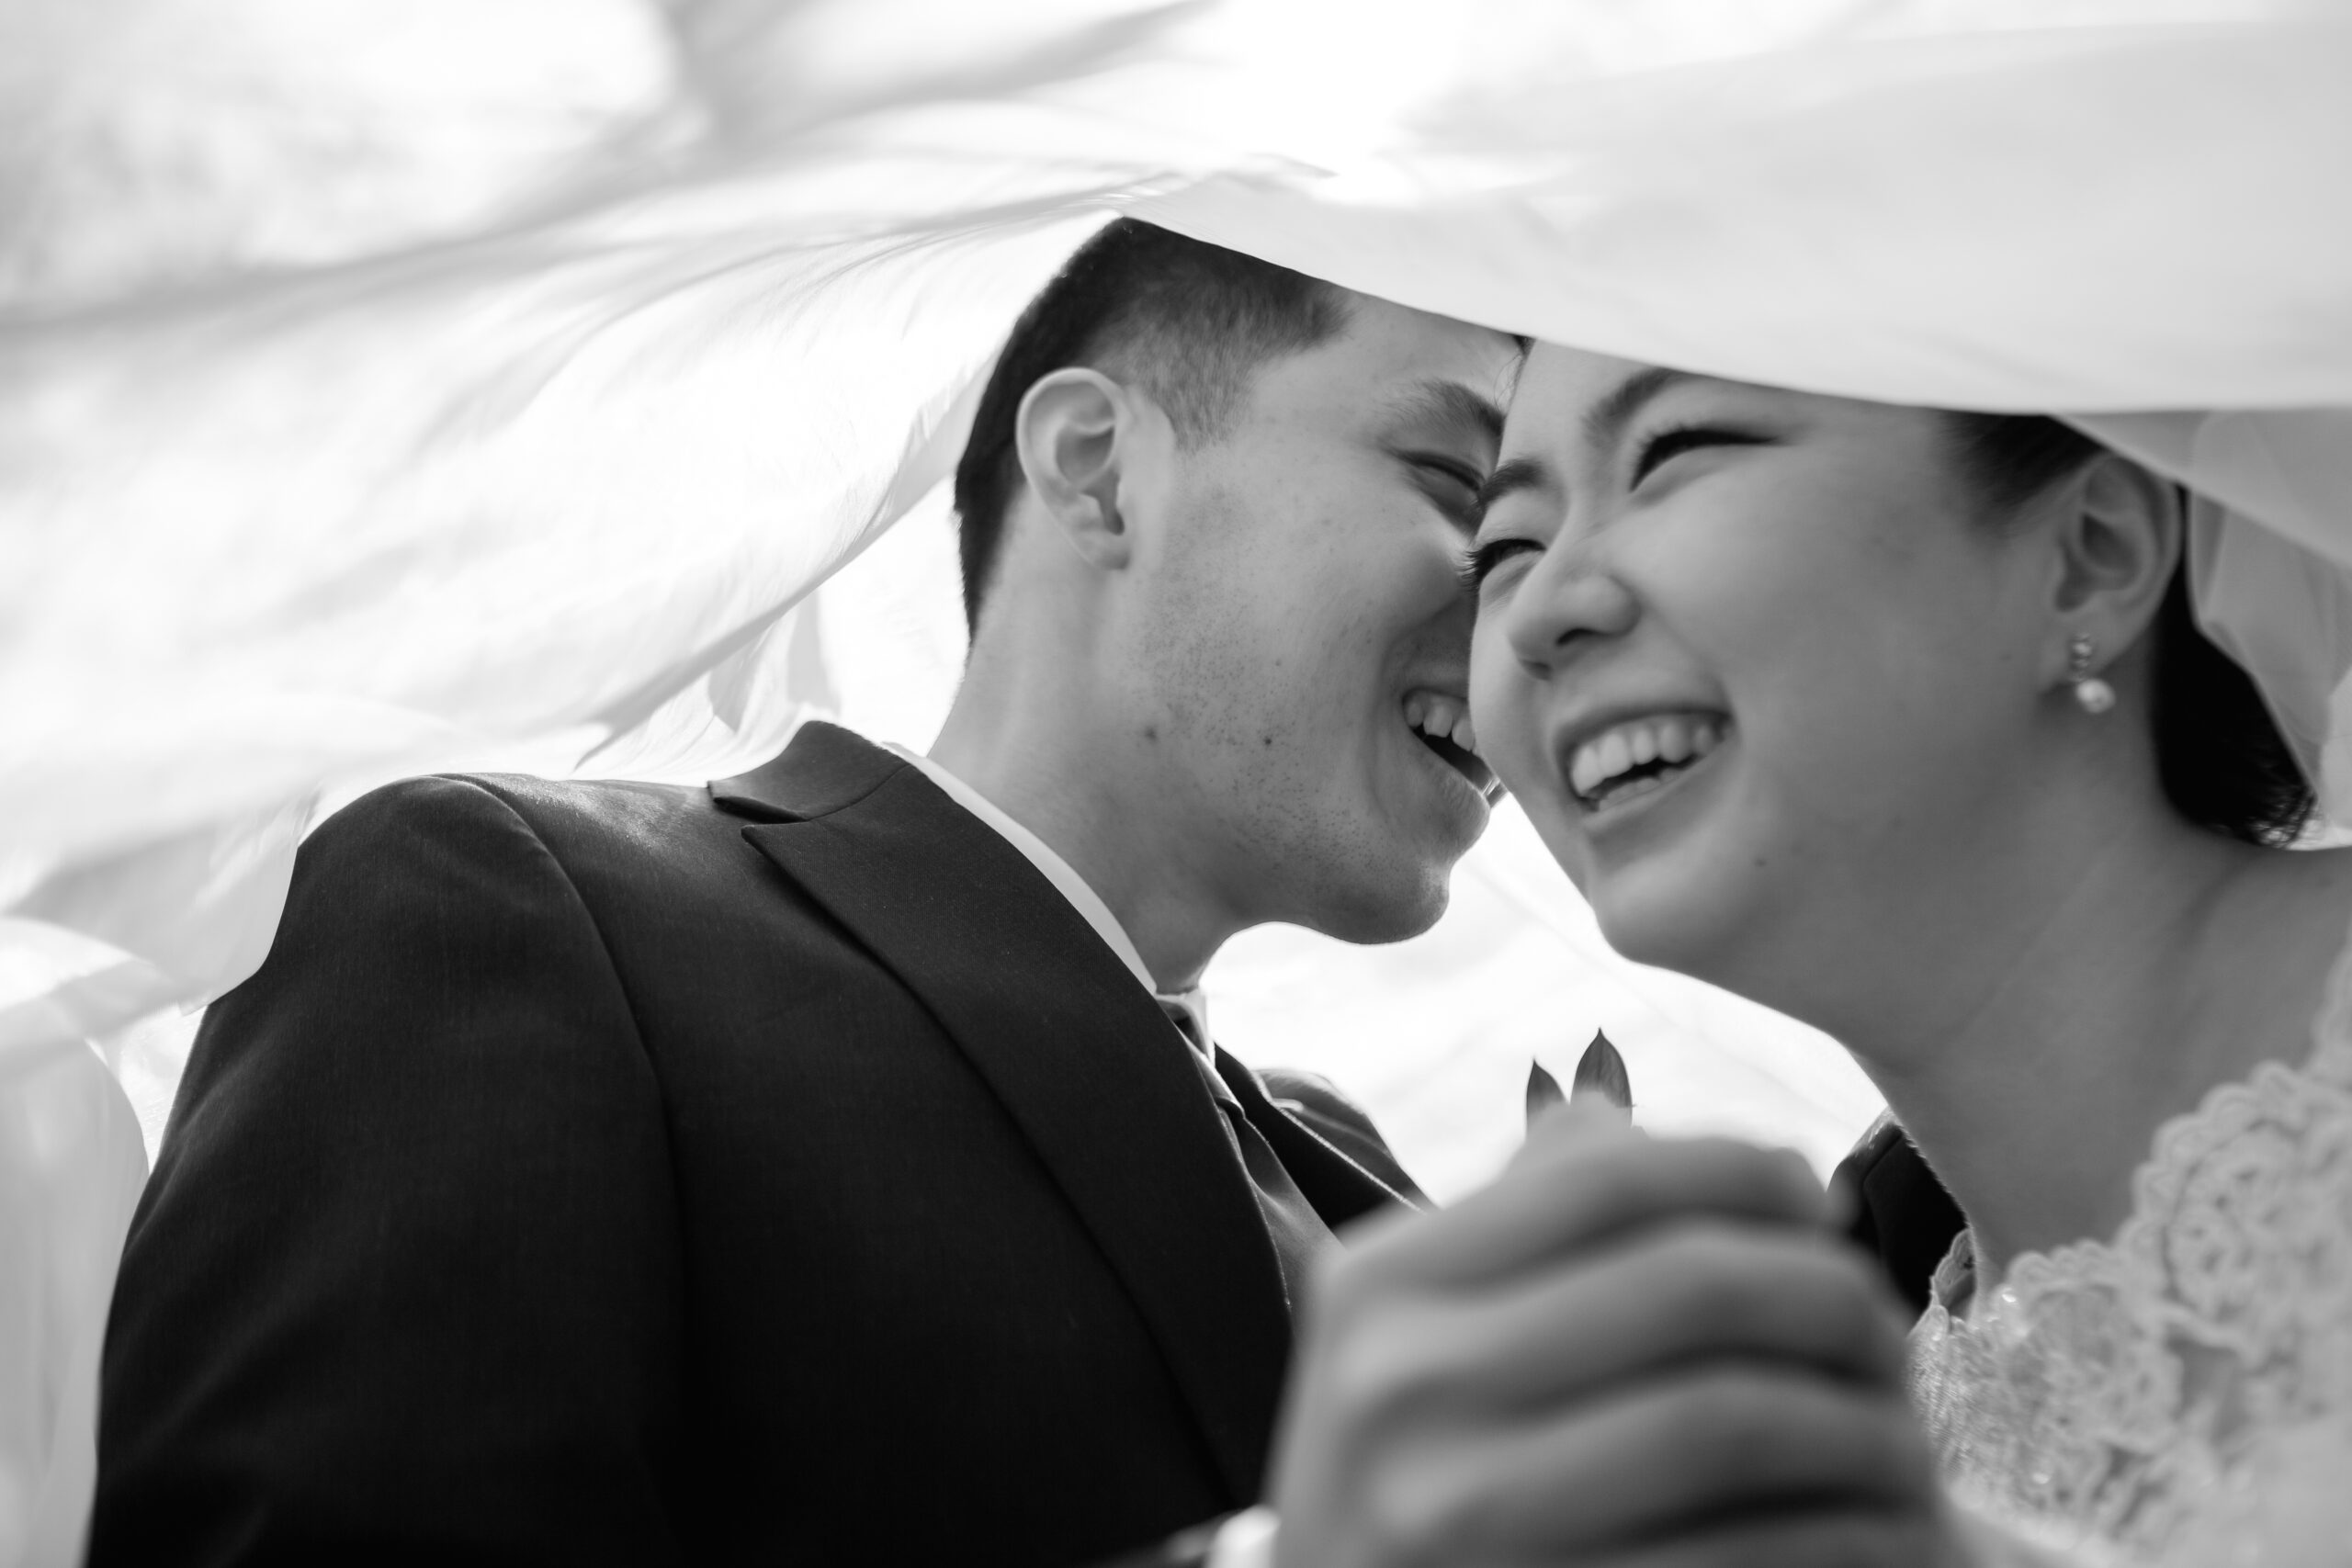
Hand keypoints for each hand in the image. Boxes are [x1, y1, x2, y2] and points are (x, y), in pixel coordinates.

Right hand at [1268, 1110, 1959, 1567]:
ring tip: (1900, 1444)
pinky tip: (1884, 1536)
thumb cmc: (1421, 1476)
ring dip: (1862, 1426)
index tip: (1822, 1207)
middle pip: (1690, 1286)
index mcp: (1382, 1286)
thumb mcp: (1419, 1334)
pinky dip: (1851, 1541)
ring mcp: (1461, 1517)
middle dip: (1833, 1297)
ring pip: (1733, 1422)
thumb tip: (1683, 1133)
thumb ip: (1523, 1220)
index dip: (1748, 1171)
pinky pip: (1746, 1560)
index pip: (1607, 1177)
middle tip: (1885, 1335)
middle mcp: (1402, 1390)